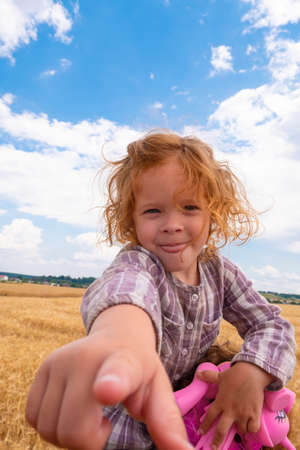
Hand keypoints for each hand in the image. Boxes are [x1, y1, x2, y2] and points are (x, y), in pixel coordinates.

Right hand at [26, 305, 192, 449]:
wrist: (117, 334)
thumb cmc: (139, 368)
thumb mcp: (158, 390)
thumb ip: (166, 422)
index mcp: (125, 362)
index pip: (117, 374)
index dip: (111, 385)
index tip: (108, 392)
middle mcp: (85, 357)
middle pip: (73, 429)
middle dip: (89, 442)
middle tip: (105, 424)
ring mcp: (59, 361)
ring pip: (49, 429)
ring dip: (68, 436)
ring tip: (88, 415)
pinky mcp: (42, 368)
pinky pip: (34, 418)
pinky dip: (52, 425)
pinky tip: (71, 410)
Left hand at [197, 362, 273, 448]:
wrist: (252, 373)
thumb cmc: (235, 374)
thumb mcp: (220, 376)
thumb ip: (209, 376)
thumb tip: (198, 373)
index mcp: (221, 401)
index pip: (210, 417)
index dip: (205, 426)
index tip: (201, 432)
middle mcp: (231, 410)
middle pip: (221, 430)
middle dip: (217, 441)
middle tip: (214, 448)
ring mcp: (243, 413)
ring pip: (240, 430)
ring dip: (239, 430)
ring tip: (238, 427)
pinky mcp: (254, 414)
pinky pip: (252, 429)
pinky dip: (251, 429)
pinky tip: (250, 426)